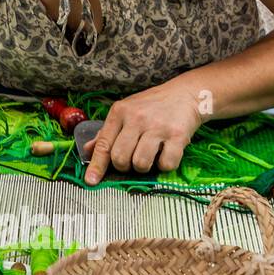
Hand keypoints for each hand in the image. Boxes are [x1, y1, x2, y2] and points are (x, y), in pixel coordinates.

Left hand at [84, 82, 205, 184]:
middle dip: (123, 167)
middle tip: (130, 161)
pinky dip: (164, 165)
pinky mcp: (178, 135)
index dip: (96, 165)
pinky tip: (165, 154)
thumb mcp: (125, 111)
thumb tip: (88, 150)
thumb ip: (106, 132)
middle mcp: (136, 118)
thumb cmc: (151, 105)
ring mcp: (158, 127)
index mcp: (119, 112)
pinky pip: (166, 164)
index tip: (91, 181)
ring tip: (148, 157)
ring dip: (143, 168)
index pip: (103, 144)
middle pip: (120, 158)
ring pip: (141, 163)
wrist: (185, 93)